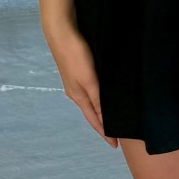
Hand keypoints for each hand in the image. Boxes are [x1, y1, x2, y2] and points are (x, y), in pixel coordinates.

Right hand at [46, 22, 118, 147]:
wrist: (61, 32)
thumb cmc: (76, 55)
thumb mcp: (89, 80)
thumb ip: (97, 100)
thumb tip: (104, 122)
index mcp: (78, 97)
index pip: (95, 120)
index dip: (104, 133)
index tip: (115, 145)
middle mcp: (75, 92)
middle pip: (92, 113)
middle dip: (103, 124)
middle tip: (117, 133)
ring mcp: (74, 82)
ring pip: (90, 102)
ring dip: (100, 111)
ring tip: (111, 117)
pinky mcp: (76, 71)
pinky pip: (89, 91)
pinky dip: (97, 98)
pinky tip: (103, 95)